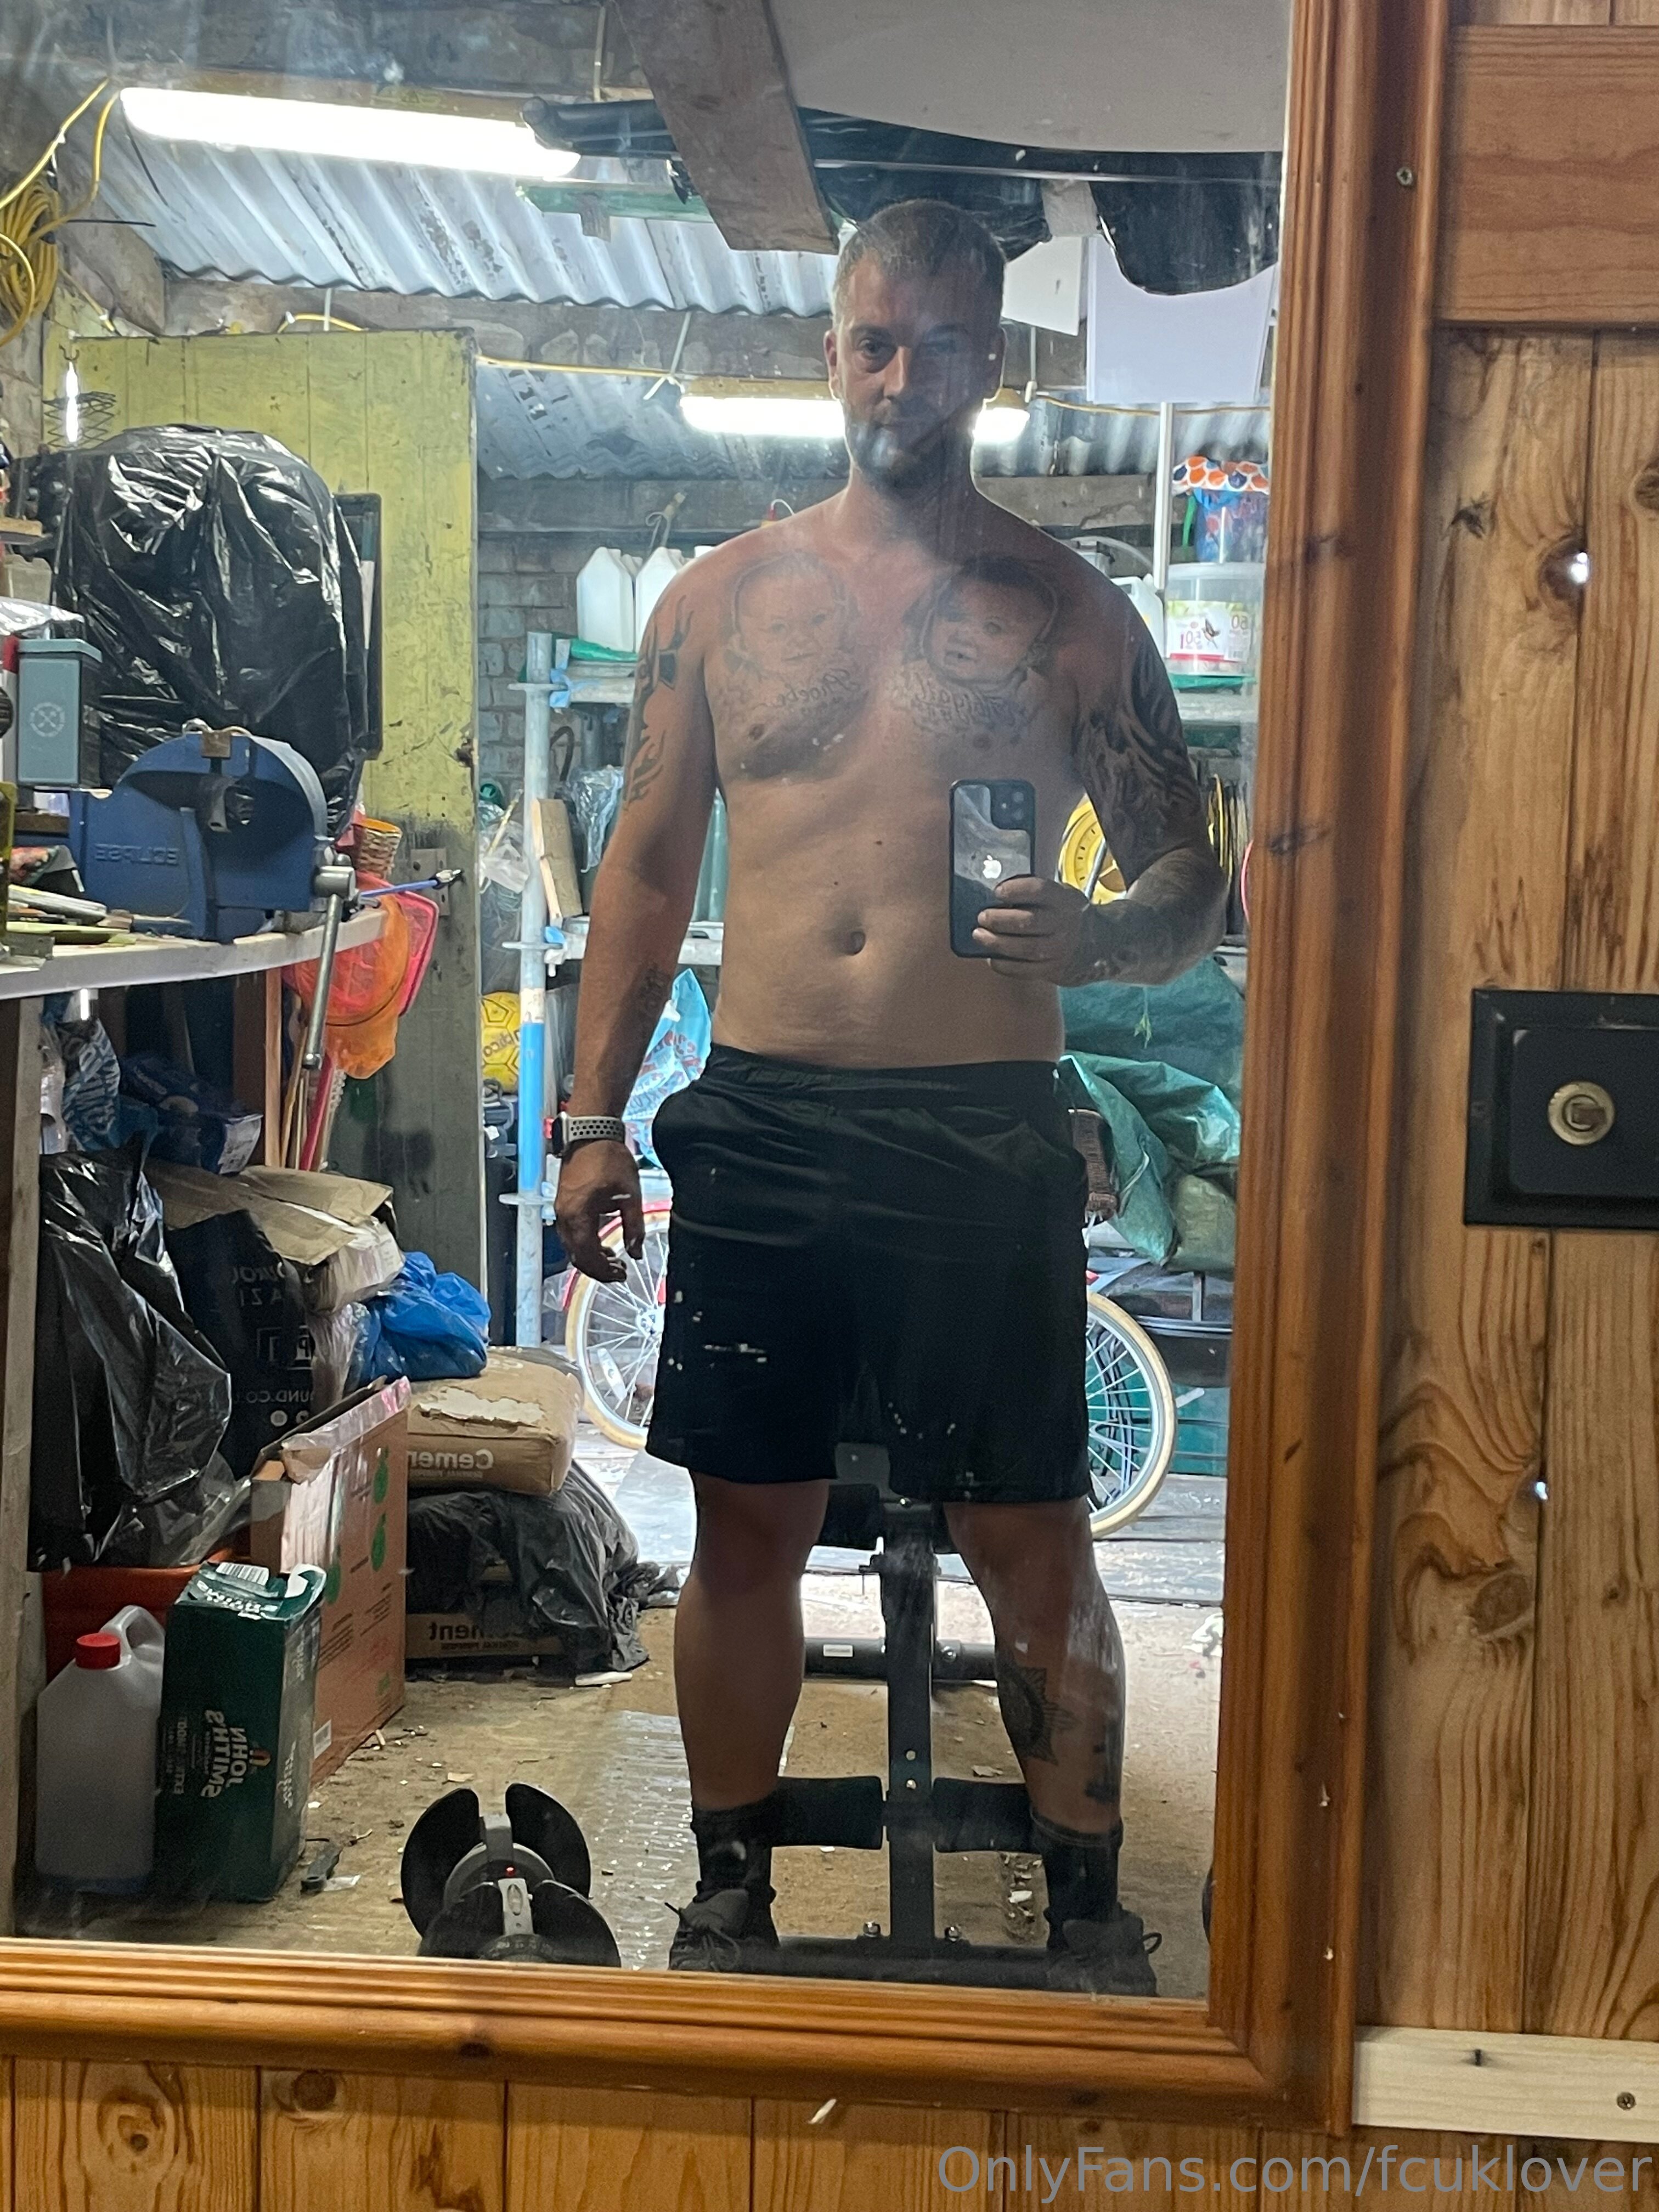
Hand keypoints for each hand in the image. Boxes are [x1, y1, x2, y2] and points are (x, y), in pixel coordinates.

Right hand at [553, 1139, 643, 1282]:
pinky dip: (585, 1244)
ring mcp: (561, 1209)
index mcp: (578, 1215)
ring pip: (571, 1246)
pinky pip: (570, 1233)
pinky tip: (602, 1243)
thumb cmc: (608, 1158)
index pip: (588, 1256)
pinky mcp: (564, 1203)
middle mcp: (564, 1215)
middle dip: (597, 1269)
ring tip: (614, 1261)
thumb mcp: (630, 1195)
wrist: (591, 1133)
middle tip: (619, 1273)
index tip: (622, 1274)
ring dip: (591, 1257)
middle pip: (576, 1255)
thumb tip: (636, 1252)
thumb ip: (634, 1227)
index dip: (605, 1270)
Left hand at [972, 876, 1097, 983]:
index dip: (1016, 890)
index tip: (997, 892)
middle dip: (1000, 919)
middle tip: (982, 917)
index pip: (1039, 890)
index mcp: (1065, 900)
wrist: (1097, 944)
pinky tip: (992, 958)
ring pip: (1024, 948)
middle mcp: (1064, 925)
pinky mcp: (1054, 969)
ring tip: (979, 935)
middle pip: (1028, 922)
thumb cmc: (1065, 915)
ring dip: (997, 942)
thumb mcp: (1060, 896)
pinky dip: (1005, 965)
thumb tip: (996, 895)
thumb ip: (1035, 894)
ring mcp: (1060, 949)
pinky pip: (1025, 970)